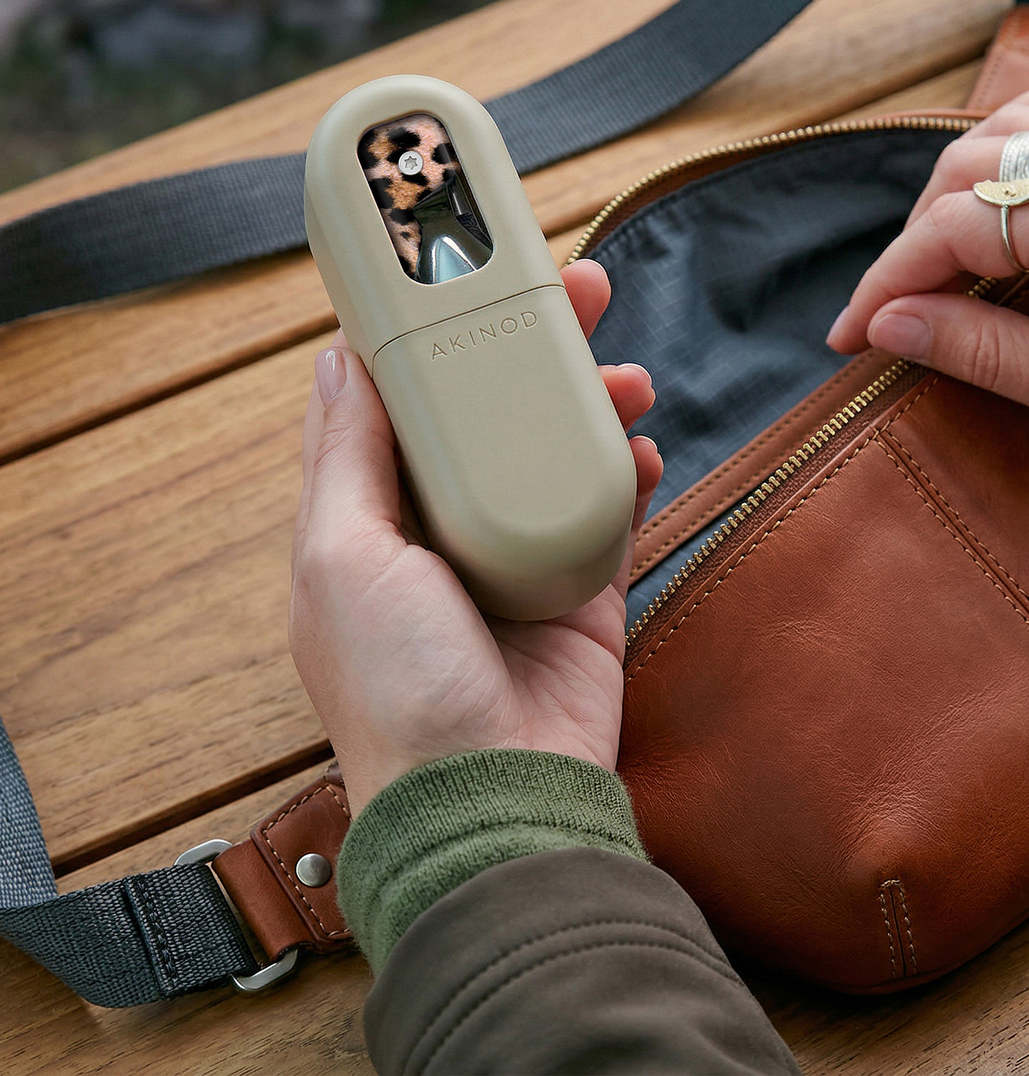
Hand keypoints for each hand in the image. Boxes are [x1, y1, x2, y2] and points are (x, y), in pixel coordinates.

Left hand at [289, 259, 662, 815]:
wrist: (490, 800)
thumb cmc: (396, 687)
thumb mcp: (343, 557)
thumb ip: (349, 456)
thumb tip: (337, 360)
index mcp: (370, 523)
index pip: (395, 408)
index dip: (423, 340)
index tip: (455, 276)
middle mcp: (441, 534)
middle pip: (488, 416)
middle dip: (528, 351)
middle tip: (575, 290)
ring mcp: (515, 561)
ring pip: (555, 453)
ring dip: (590, 404)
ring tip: (626, 372)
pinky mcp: (580, 592)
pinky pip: (609, 513)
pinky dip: (626, 476)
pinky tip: (643, 448)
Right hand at [826, 79, 1028, 485]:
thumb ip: (987, 353)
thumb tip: (891, 326)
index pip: (954, 229)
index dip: (886, 281)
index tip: (850, 334)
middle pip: (970, 169)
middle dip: (911, 239)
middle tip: (889, 310)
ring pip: (1014, 126)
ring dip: (956, 184)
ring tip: (936, 254)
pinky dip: (1022, 133)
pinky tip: (1007, 175)